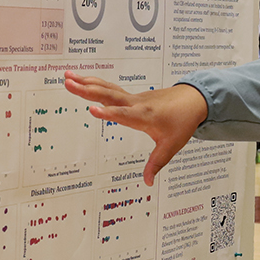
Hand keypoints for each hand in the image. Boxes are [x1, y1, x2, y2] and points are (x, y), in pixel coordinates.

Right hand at [65, 72, 208, 185]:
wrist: (193, 100)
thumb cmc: (182, 122)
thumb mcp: (171, 145)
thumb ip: (156, 163)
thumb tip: (147, 182)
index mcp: (143, 116)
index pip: (123, 115)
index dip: (108, 113)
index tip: (92, 109)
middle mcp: (135, 104)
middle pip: (108, 96)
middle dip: (87, 90)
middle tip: (68, 83)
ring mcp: (132, 97)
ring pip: (107, 89)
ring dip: (86, 82)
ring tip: (67, 77)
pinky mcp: (131, 95)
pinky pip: (110, 88)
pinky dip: (95, 83)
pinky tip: (81, 80)